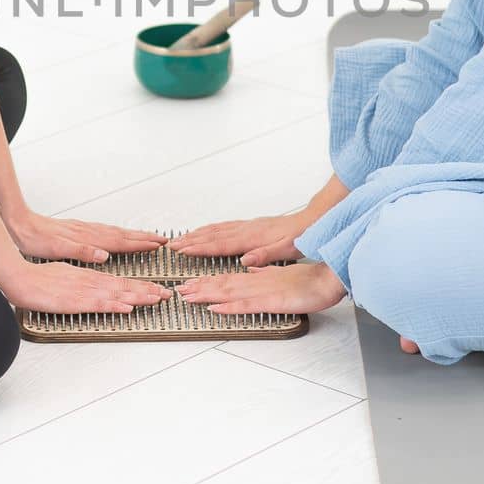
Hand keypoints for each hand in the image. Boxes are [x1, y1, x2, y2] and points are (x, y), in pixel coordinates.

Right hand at [2, 260, 172, 314]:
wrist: (20, 278)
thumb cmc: (40, 277)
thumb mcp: (66, 273)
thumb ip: (82, 277)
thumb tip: (96, 283)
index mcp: (90, 275)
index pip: (121, 281)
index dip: (140, 285)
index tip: (156, 288)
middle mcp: (91, 281)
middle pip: (124, 286)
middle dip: (147, 290)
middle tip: (166, 294)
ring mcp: (84, 291)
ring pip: (117, 294)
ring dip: (138, 297)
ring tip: (157, 299)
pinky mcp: (75, 301)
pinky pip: (98, 304)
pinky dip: (114, 305)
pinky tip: (127, 308)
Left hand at [8, 209, 166, 264]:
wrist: (22, 225)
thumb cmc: (38, 239)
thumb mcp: (58, 249)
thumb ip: (83, 251)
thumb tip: (103, 256)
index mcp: (89, 239)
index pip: (121, 242)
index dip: (140, 245)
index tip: (157, 245)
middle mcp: (90, 233)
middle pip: (123, 235)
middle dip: (143, 238)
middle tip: (162, 240)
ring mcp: (86, 230)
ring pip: (116, 232)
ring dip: (133, 235)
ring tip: (147, 237)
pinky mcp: (79, 231)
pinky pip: (106, 232)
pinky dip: (118, 234)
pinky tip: (118, 236)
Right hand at [169, 210, 308, 266]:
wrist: (311, 221)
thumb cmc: (300, 237)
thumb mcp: (286, 250)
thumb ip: (265, 256)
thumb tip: (245, 262)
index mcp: (252, 238)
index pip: (220, 244)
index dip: (199, 248)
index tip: (182, 250)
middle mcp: (247, 230)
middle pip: (213, 235)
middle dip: (191, 240)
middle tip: (173, 245)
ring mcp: (248, 226)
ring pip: (217, 229)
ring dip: (198, 234)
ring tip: (183, 238)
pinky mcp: (252, 225)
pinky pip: (225, 226)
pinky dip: (211, 229)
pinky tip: (208, 231)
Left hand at [175, 261, 344, 315]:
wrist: (330, 278)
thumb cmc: (310, 279)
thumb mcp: (283, 274)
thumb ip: (266, 271)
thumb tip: (252, 269)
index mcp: (258, 276)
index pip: (227, 278)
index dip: (206, 281)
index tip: (189, 283)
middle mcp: (256, 281)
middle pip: (222, 283)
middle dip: (198, 287)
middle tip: (178, 291)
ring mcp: (263, 290)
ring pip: (228, 291)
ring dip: (206, 294)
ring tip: (187, 296)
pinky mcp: (272, 300)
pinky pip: (246, 305)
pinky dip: (228, 306)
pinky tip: (214, 308)